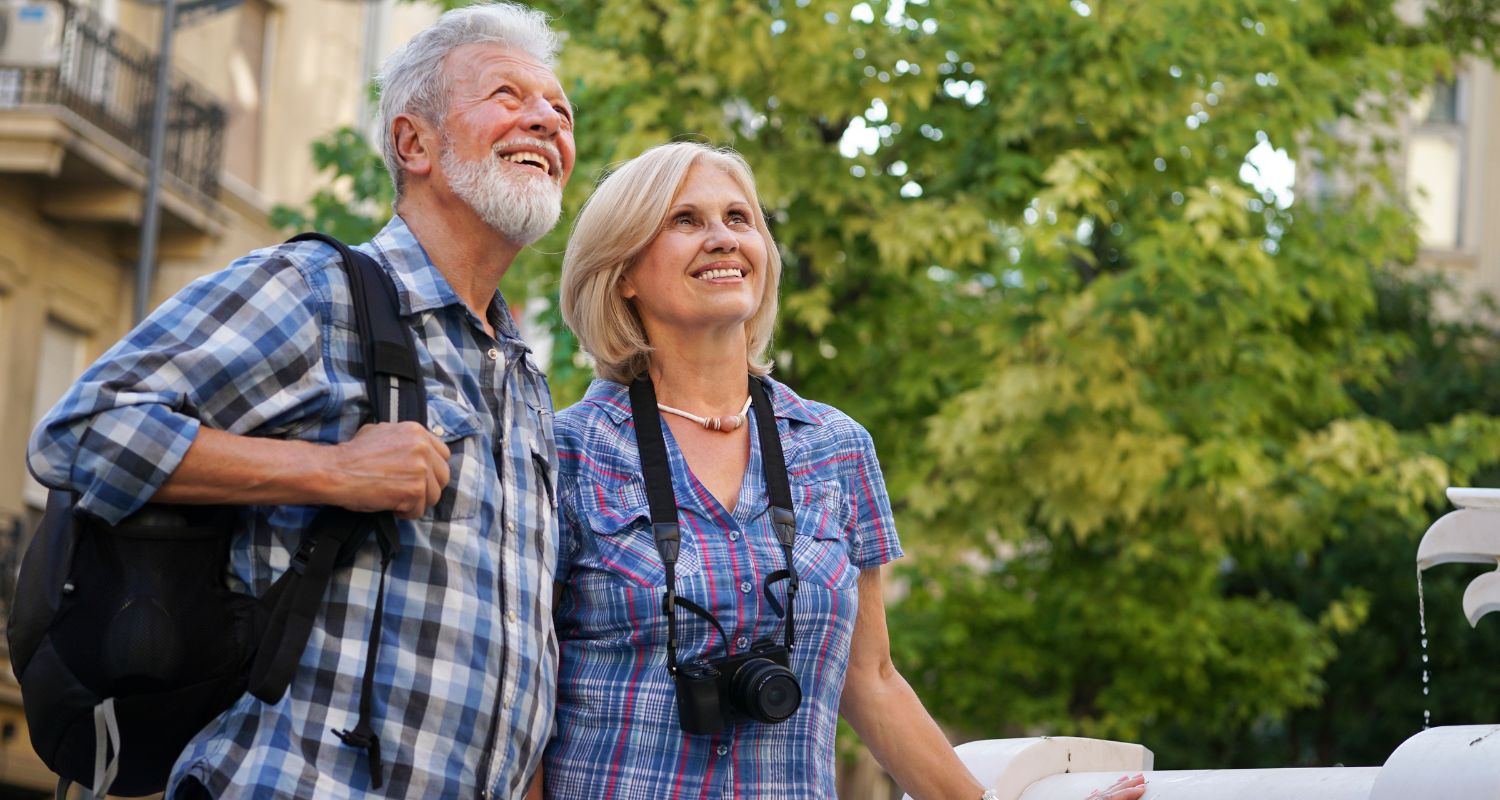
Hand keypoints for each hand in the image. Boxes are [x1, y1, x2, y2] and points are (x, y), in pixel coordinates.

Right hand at [328, 422, 451, 518]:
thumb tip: (413, 447)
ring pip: (434, 495)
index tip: (420, 477)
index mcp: (416, 431)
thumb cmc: (352, 454)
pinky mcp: (415, 490)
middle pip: (443, 476)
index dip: (432, 468)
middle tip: (409, 492)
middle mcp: (423, 447)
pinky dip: (406, 513)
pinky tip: (392, 507)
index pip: (443, 454)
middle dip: (428, 487)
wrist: (336, 470)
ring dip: (417, 502)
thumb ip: (402, 439)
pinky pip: (419, 510)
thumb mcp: (380, 431)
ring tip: (398, 500)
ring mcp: (421, 469)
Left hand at [1086, 773, 1145, 799]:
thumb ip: (1122, 798)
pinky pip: (1094, 794)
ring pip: (1106, 788)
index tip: (1143, 786)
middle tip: (1140, 776)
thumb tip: (1133, 796)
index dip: (1134, 789)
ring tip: (1126, 777)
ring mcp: (1090, 799)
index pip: (1123, 793)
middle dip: (1129, 782)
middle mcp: (1097, 798)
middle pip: (1116, 787)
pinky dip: (1101, 790)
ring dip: (1118, 783)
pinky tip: (1101, 789)